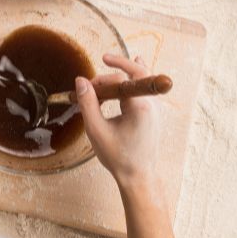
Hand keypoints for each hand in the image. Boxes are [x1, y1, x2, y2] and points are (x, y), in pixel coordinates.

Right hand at [75, 54, 163, 193]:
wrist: (139, 177)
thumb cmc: (119, 157)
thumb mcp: (97, 130)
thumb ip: (87, 103)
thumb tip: (81, 81)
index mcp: (141, 107)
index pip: (120, 80)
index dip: (101, 80)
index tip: (86, 88)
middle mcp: (152, 105)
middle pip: (137, 72)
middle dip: (119, 66)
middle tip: (104, 60)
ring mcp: (156, 109)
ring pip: (144, 79)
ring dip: (128, 71)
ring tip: (115, 61)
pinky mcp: (154, 114)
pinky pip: (147, 89)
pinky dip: (137, 79)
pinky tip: (137, 64)